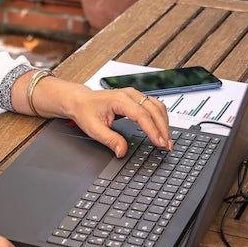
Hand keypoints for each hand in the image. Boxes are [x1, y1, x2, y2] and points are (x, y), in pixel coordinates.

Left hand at [10, 74, 170, 156]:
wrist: (80, 101)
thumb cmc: (85, 111)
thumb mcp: (94, 129)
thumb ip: (110, 140)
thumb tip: (122, 151)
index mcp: (120, 100)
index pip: (142, 115)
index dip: (152, 130)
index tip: (159, 142)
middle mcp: (130, 94)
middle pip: (154, 110)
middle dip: (163, 129)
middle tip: (167, 145)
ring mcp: (135, 95)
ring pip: (157, 107)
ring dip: (164, 123)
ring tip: (167, 140)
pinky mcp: (137, 99)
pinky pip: (154, 107)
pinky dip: (160, 119)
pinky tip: (162, 130)